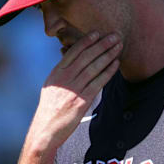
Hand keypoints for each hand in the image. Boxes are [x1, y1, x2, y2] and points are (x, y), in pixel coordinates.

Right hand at [26, 31, 121, 151]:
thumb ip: (61, 73)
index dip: (86, 41)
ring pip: (94, 67)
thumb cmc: (49, 109)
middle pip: (86, 57)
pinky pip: (98, 83)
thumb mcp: (51, 87)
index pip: (72, 53)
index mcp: (56, 74)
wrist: (45, 130)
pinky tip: (115, 64)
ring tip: (118, 46)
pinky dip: (108, 72)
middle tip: (114, 35)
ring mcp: (73, 90)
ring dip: (108, 55)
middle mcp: (64, 79)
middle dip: (102, 44)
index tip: (97, 33)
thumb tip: (69, 59)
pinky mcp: (82, 101)